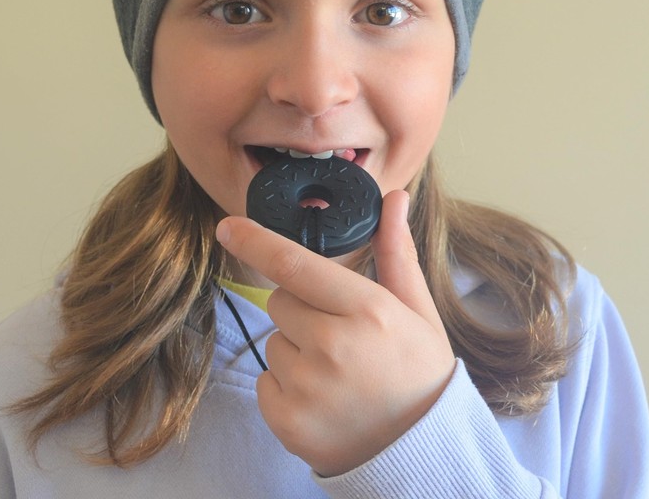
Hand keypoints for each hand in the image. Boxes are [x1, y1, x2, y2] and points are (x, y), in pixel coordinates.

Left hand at [215, 190, 455, 476]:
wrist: (421, 453)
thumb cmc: (418, 373)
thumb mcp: (415, 310)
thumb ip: (396, 252)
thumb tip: (395, 196)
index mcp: (367, 311)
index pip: (295, 264)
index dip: (256, 241)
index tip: (227, 227)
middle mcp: (333, 347)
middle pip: (279, 300)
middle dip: (301, 308)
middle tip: (340, 335)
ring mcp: (307, 388)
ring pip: (273, 341)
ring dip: (296, 349)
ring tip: (337, 374)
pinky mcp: (287, 422)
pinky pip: (265, 380)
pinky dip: (286, 386)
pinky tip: (323, 400)